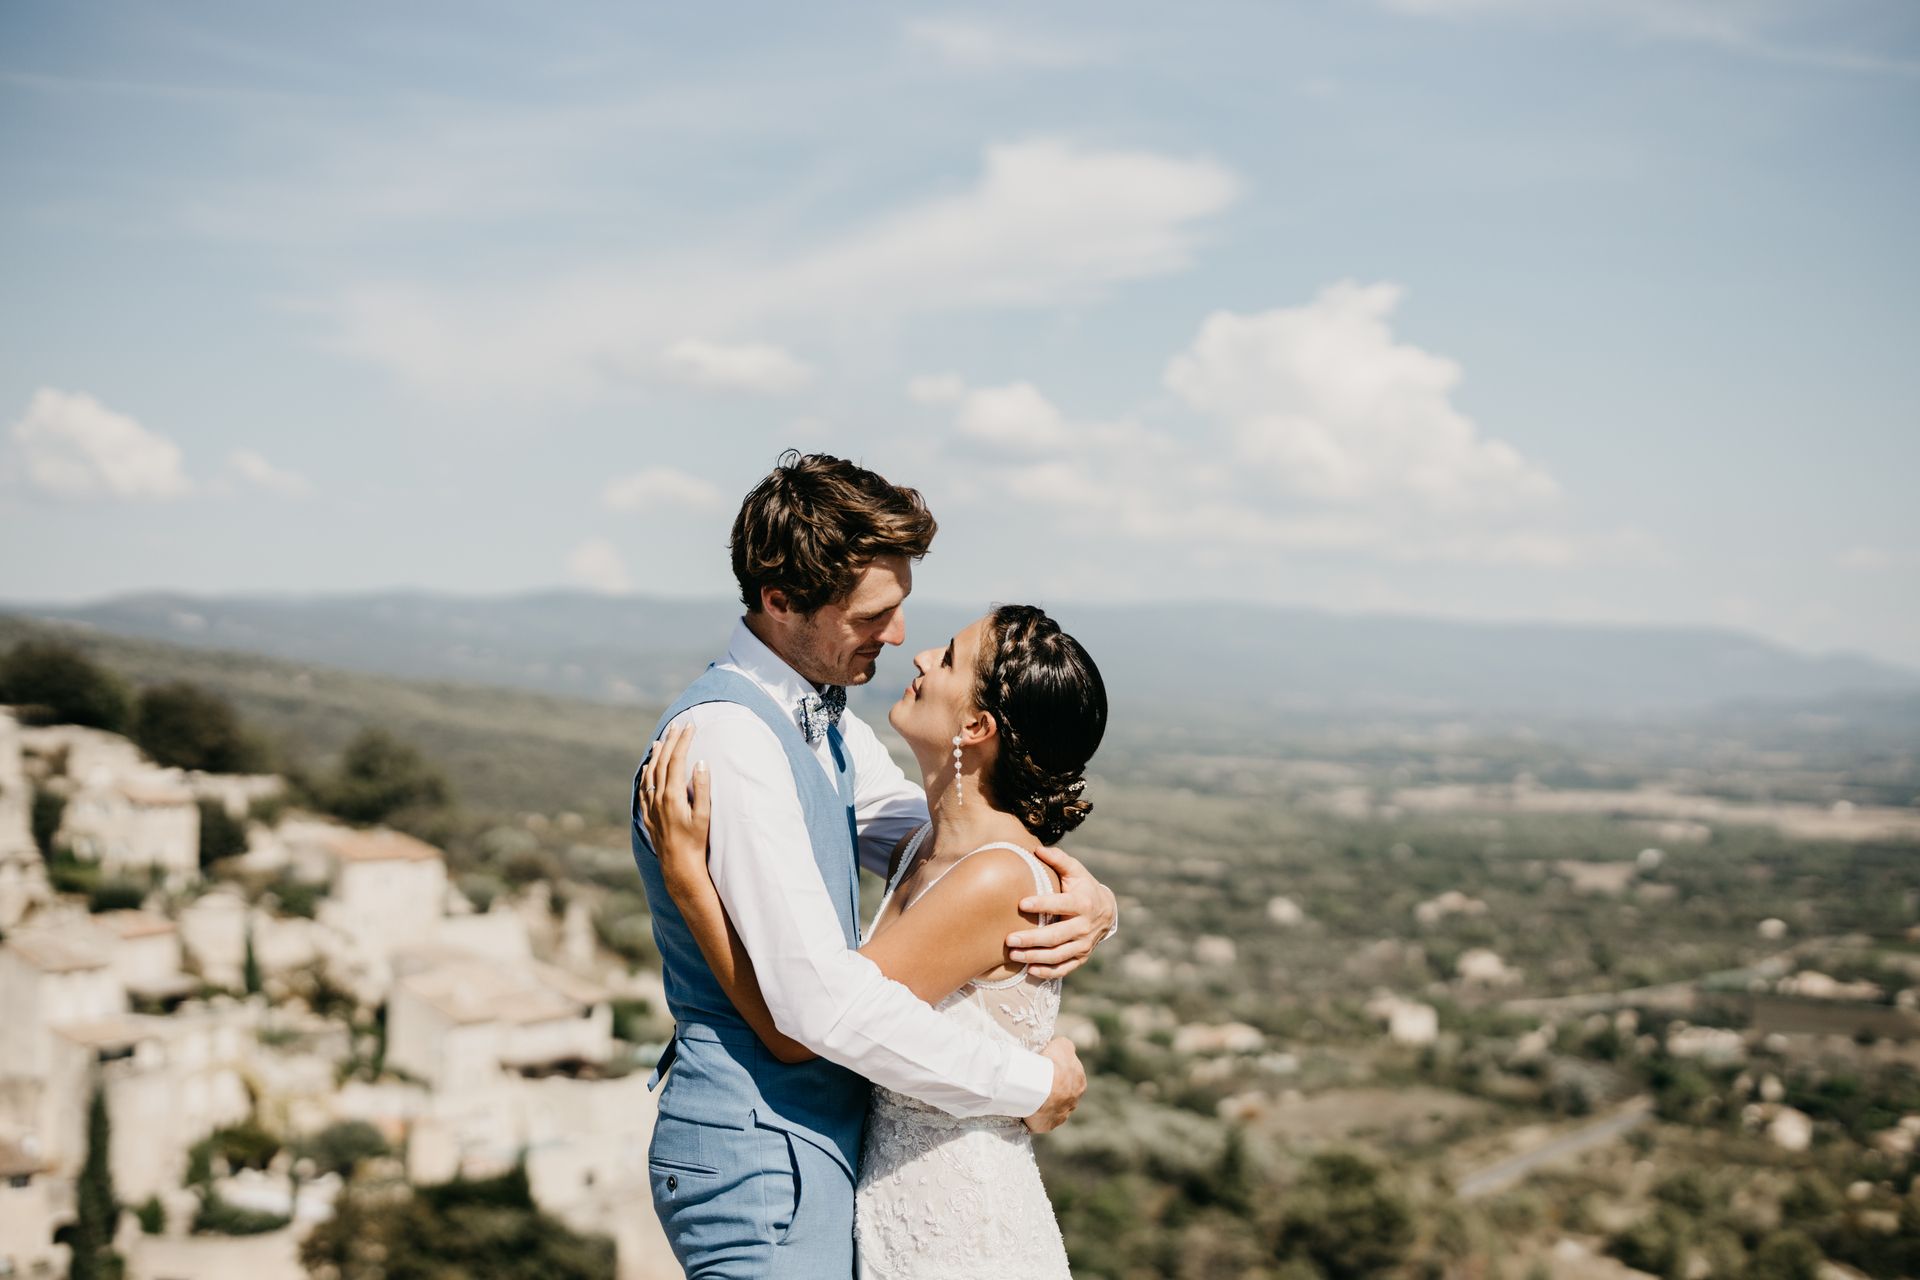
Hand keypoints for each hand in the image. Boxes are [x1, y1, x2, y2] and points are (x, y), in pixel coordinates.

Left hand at [636, 723, 711, 893]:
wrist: (679, 866)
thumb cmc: (696, 842)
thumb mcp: (704, 815)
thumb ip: (702, 788)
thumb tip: (700, 762)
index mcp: (673, 795)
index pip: (677, 760)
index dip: (683, 741)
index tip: (690, 727)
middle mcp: (659, 798)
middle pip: (663, 762)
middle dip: (670, 741)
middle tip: (677, 725)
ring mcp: (651, 806)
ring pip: (650, 773)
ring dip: (656, 755)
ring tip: (660, 741)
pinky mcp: (648, 815)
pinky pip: (643, 788)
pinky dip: (646, 774)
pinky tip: (647, 768)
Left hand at [1006, 844, 1118, 979]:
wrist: (1107, 911)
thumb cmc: (1083, 887)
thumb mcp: (1075, 870)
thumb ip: (1058, 859)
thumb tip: (1036, 850)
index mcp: (1082, 903)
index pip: (1060, 904)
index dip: (1041, 905)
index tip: (1020, 904)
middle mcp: (1083, 926)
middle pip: (1055, 936)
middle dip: (1031, 939)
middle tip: (1008, 940)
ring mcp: (1083, 944)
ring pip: (1057, 955)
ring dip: (1034, 957)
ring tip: (1013, 955)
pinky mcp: (1081, 957)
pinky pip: (1064, 968)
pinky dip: (1047, 972)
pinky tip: (1029, 970)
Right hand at [1023, 1037, 1086, 1133]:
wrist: (1040, 1088)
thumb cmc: (1052, 1065)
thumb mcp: (1063, 1045)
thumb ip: (1066, 1047)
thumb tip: (1064, 1048)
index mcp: (1080, 1083)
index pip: (1069, 1076)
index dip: (1056, 1071)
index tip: (1044, 1068)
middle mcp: (1074, 1101)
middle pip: (1061, 1094)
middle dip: (1051, 1089)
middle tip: (1035, 1082)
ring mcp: (1062, 1115)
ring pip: (1052, 1108)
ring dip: (1043, 1103)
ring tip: (1029, 1094)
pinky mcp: (1049, 1125)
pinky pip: (1042, 1120)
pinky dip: (1036, 1115)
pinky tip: (1027, 1107)